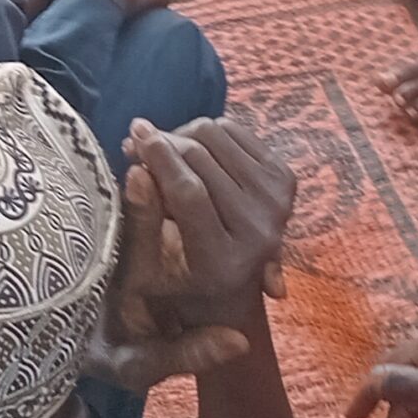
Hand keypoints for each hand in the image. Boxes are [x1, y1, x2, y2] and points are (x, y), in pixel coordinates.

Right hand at [89, 118, 298, 391]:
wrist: (229, 288)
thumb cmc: (176, 279)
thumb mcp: (147, 265)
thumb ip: (142, 217)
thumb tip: (136, 169)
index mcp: (223, 262)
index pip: (188, 193)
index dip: (159, 157)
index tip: (132, 133)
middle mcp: (260, 234)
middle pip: (200, 157)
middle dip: (163, 143)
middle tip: (137, 145)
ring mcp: (278, 204)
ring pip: (215, 134)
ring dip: (181, 135)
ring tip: (165, 154)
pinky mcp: (285, 179)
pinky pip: (232, 129)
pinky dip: (205, 134)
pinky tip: (191, 155)